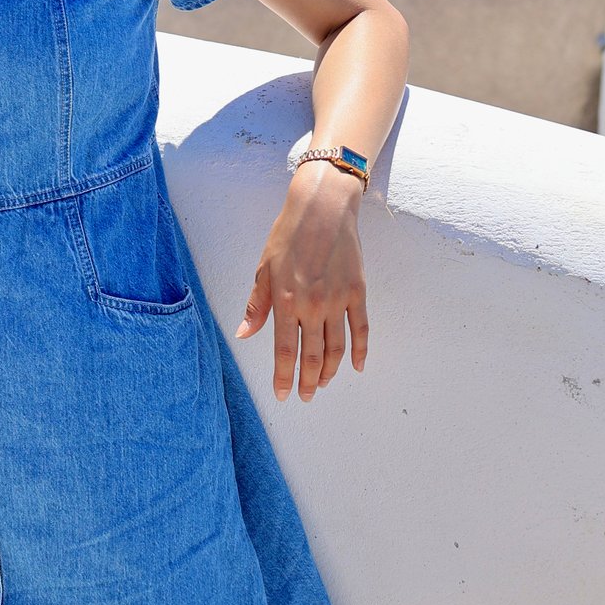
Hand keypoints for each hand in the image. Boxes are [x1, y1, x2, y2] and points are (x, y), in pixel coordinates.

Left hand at [234, 161, 367, 400]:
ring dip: (330, 371)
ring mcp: (337, 300)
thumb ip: (257, 305)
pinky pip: (361, 329)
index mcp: (285, 301)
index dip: (283, 377)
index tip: (282, 395)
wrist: (322, 208)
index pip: (283, 351)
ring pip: (335, 348)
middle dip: (307, 381)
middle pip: (312, 356)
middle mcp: (312, 306)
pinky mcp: (357, 292)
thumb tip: (244, 334)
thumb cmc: (288, 235)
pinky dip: (360, 351)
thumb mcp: (264, 267)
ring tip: (323, 383)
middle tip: (306, 396)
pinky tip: (356, 366)